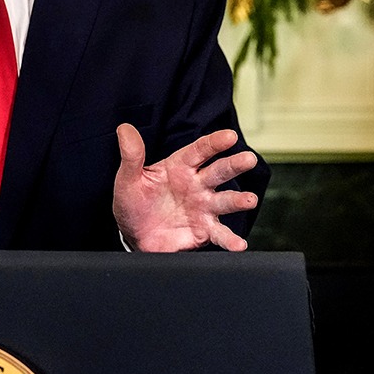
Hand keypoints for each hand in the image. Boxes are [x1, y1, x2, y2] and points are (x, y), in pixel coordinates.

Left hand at [112, 125, 257, 252]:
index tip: (229, 136)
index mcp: (180, 167)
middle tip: (248, 159)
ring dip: (238, 201)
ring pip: (225, 201)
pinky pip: (219, 234)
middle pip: (219, 172)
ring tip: (250, 200)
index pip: (199, 150)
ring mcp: (203, 208)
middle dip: (234, 165)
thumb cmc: (134, 201)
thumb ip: (131, 155)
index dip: (214, 142)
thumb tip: (124, 129)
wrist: (134, 234)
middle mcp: (197, 185)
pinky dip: (230, 240)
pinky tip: (239, 244)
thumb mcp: (128, 179)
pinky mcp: (204, 230)